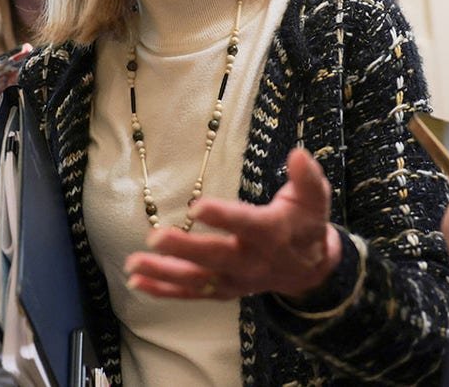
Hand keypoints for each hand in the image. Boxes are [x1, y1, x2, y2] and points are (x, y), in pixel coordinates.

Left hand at [124, 148, 340, 300]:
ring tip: (134, 263)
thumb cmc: (306, 224)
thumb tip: (297, 154)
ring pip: (198, 279)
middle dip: (184, 249)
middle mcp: (251, 261)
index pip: (245, 224)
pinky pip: (192, 294)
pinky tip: (137, 282)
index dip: (223, 217)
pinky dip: (164, 290)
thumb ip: (306, 177)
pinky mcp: (223, 290)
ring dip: (164, 273)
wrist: (311, 270)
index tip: (198, 207)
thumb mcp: (314, 198)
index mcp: (271, 232)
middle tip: (154, 238)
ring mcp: (235, 280)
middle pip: (215, 256)